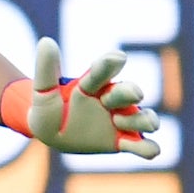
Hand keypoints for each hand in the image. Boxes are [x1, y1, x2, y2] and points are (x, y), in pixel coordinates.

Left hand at [2, 38, 160, 157]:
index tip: (118, 58)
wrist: (50, 135)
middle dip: (130, 92)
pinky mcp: (123, 141)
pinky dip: (149, 148)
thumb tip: (46, 41)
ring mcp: (121, 120)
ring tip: (119, 121)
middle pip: (128, 92)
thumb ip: (45, 70)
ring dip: (141, 119)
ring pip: (144, 118)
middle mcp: (112, 99)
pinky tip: (151, 151)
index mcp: (93, 84)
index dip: (110, 64)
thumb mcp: (42, 91)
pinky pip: (143, 146)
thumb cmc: (47, 109)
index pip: (104, 70)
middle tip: (132, 94)